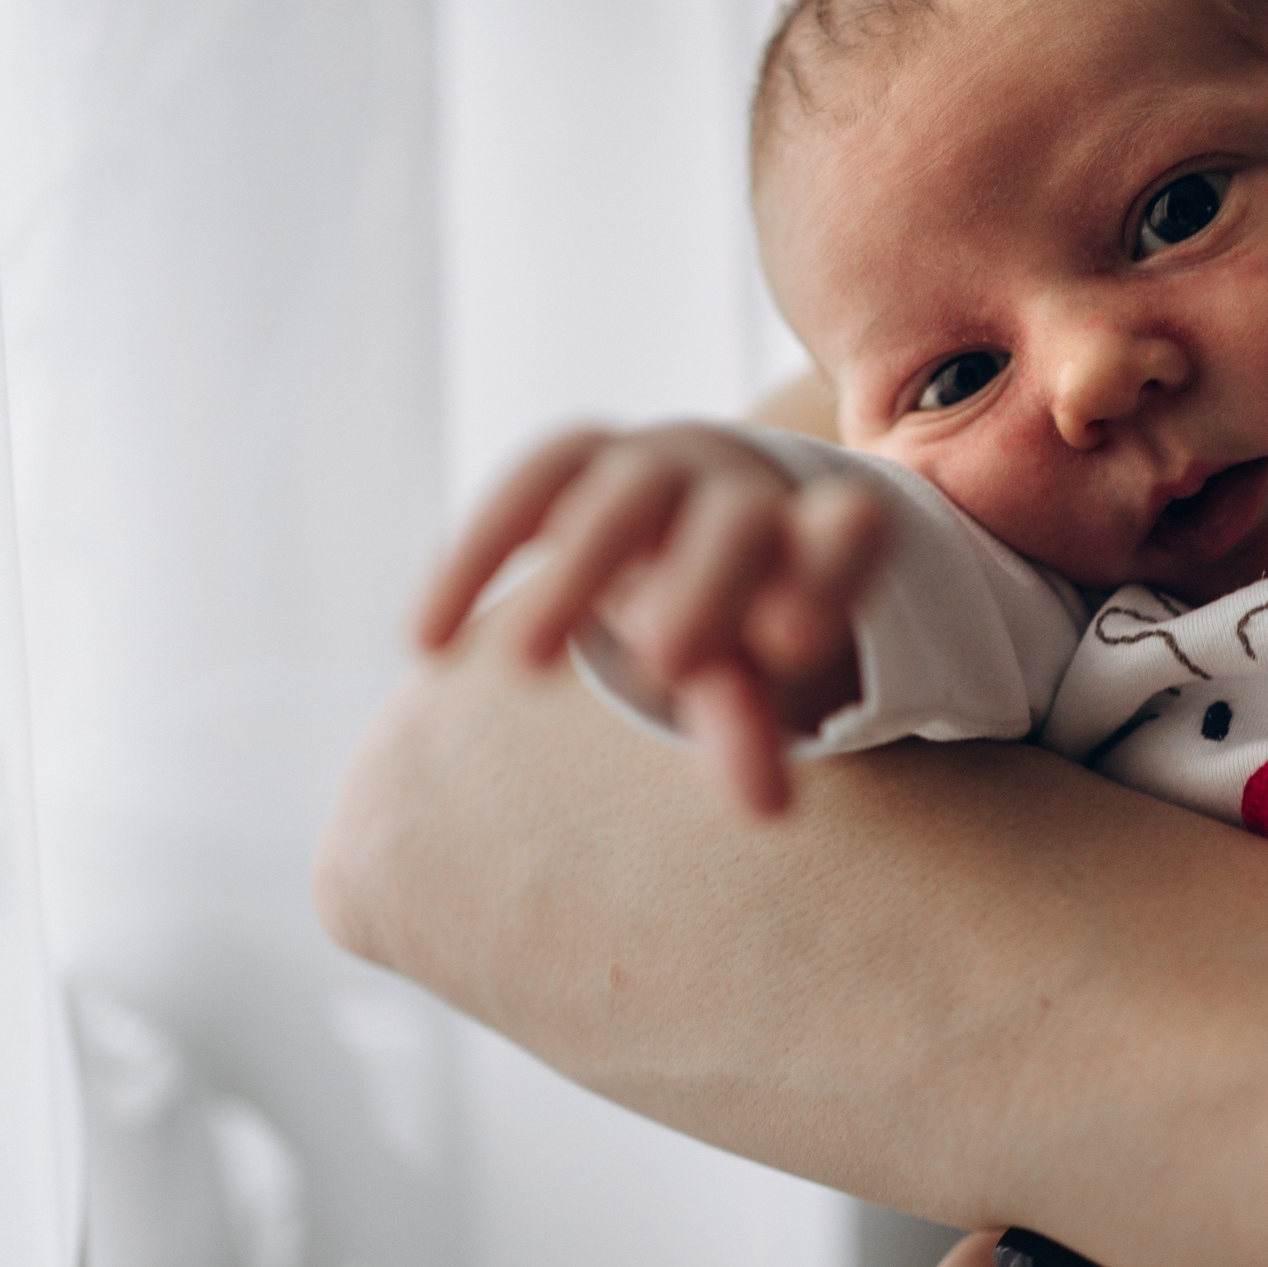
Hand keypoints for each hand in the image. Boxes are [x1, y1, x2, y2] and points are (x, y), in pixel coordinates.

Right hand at [413, 425, 886, 814]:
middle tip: (666, 665)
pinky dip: (475, 557)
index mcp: (808, 535)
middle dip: (704, 587)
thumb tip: (768, 810)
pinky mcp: (575, 456)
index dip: (829, 569)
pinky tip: (426, 641)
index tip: (795, 635)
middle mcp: (740, 486)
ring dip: (574, 576)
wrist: (685, 507)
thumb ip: (750, 729)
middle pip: (733, 521)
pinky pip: (527, 489)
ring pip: (620, 500)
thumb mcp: (745, 674)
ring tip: (523, 669)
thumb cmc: (731, 612)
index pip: (841, 537)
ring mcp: (656, 463)